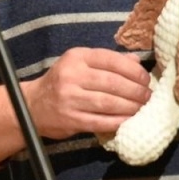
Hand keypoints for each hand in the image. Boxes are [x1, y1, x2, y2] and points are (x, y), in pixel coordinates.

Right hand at [25, 47, 152, 138]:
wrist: (30, 105)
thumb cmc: (61, 82)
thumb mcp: (79, 64)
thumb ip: (107, 62)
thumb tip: (137, 62)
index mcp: (76, 57)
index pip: (111, 60)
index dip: (133, 70)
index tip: (146, 79)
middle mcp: (71, 75)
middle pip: (112, 82)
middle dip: (136, 91)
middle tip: (148, 96)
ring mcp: (70, 99)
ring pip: (109, 103)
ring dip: (130, 107)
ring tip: (142, 108)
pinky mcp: (70, 119)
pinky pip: (101, 121)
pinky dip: (119, 122)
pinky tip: (129, 120)